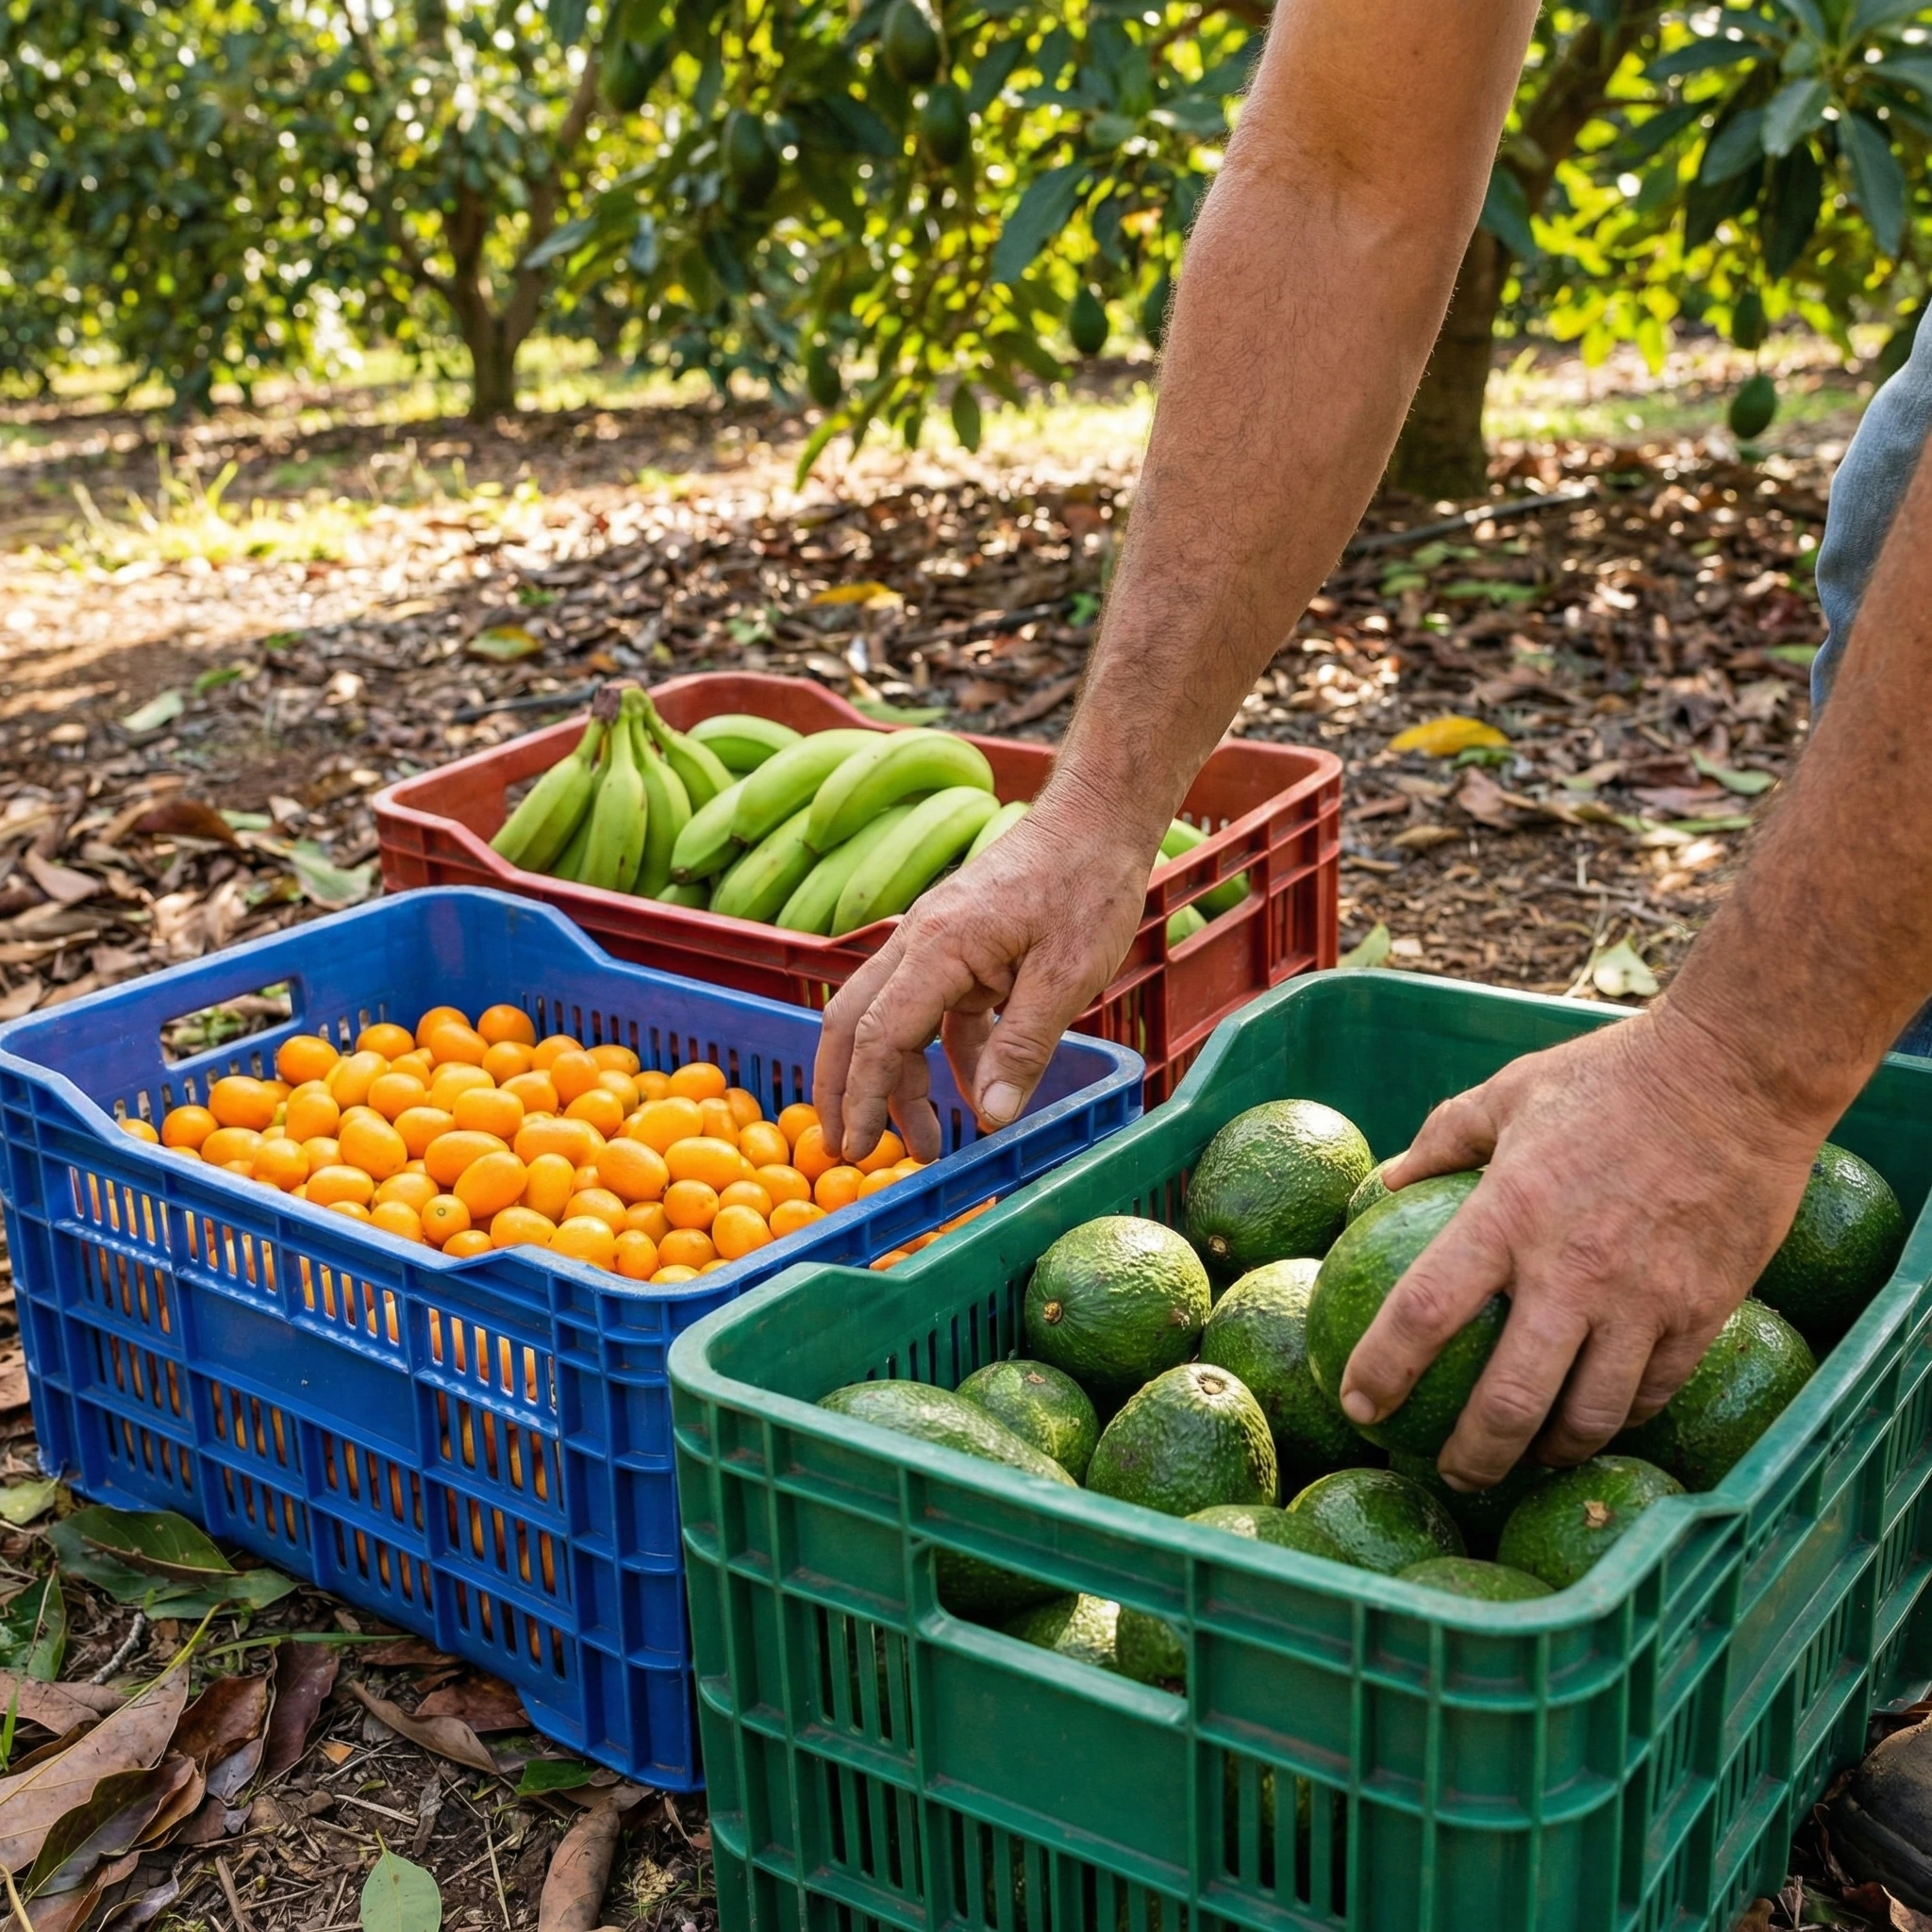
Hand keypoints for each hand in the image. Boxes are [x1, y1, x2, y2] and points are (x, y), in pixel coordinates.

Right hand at [813, 795, 1153, 1163]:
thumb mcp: (1066, 976)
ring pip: (887, 1020)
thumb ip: (1022, 1049)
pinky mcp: (957, 948)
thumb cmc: (1087, 885)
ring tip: (922, 1140)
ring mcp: (933, 943)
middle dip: (843, 1090)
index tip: (858, 1150)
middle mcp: (919, 942)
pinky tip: (967, 1089)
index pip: (877, 1035)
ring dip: (895, 1081)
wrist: (1096, 819)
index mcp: (937, 947)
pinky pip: (932, 1011)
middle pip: (851, 1023)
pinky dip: (938, 1054)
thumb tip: (989, 1119)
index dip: (864, 1098)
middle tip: (848, 1151)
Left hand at [1341, 1004, 1828, 1489]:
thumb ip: (1443, 1140)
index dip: (1381, 1371)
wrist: (1737, 1076)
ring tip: (1525, 1463)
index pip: (1422, 1312)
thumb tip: (1383, 1182)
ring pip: (1588, 1418)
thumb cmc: (1611, 1077)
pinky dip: (1620, 1420)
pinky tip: (1597, 1422)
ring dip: (1548, 1456)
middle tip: (1449, 1473)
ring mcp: (1642, 1301)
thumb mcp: (1509, 1093)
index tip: (1356, 1406)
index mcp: (1508, 1215)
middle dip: (1471, 1457)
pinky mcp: (1702, 1313)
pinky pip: (1653, 1392)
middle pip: (1509, 1403)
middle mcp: (1571, 1272)